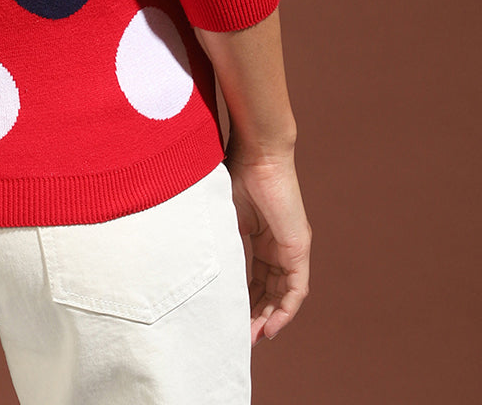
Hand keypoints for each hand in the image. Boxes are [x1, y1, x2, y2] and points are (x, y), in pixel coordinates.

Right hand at [224, 147, 311, 345]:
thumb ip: (216, 236)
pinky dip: (285, 311)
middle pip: (270, 291)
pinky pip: (296, 289)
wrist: (257, 151)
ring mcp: (291, 247)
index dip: (244, 300)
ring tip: (252, 339)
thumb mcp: (221, 214)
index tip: (229, 319)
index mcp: (261, 235)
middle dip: (255, 315)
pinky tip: (270, 327)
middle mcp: (279, 244)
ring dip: (269, 319)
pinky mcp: (299, 248)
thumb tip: (192, 258)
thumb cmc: (235, 171)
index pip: (256, 277)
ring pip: (284, 295)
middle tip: (240, 338)